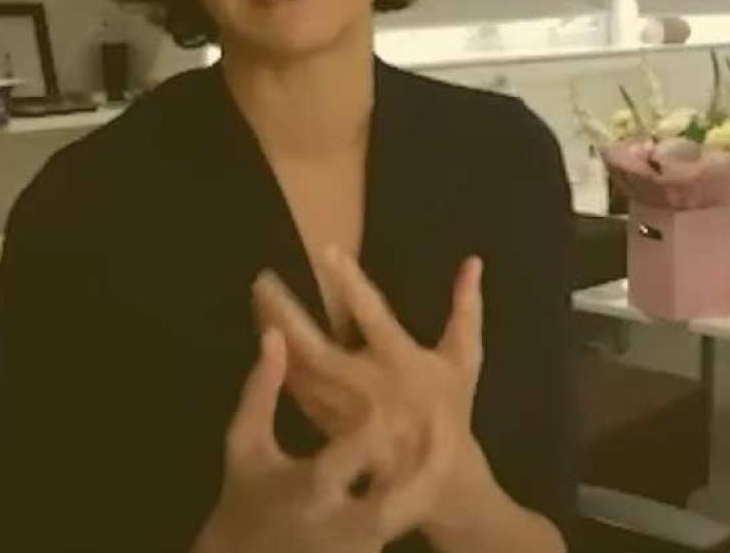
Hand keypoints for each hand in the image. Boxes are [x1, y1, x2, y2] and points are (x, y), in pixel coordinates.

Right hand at [192, 328, 433, 552]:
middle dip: (421, 469)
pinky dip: (422, 491)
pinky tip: (438, 459)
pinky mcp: (370, 550)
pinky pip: (404, 520)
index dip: (367, 435)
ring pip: (405, 516)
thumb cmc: (248, 492)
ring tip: (452, 436)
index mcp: (306, 492)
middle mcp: (338, 524)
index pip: (341, 463)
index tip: (388, 403)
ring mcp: (359, 544)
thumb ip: (260, 391)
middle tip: (447, 424)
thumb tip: (273, 335)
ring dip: (429, 478)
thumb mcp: (244, 442)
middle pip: (389, 506)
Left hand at [252, 251, 495, 539]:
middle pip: (317, 347)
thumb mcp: (465, 360)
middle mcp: (368, 386)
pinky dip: (276, 360)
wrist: (435, 478)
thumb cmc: (450, 409)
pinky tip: (262, 333)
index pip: (373, 316)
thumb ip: (466, 310)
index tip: (325, 251)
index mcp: (403, 364)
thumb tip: (472, 261)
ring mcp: (342, 410)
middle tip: (263, 279)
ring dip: (274, 332)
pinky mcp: (325, 424)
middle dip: (286, 314)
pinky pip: (295, 388)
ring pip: (299, 368)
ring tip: (257, 297)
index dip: (350, 284)